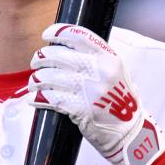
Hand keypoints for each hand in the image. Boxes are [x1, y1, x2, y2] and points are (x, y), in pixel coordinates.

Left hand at [28, 23, 164, 164]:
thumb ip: (94, 58)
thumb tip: (63, 47)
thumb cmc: (118, 102)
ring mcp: (90, 90)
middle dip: (42, 57)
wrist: (129, 132)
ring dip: (37, 79)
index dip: (59, 32)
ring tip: (34, 83)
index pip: (80, 36)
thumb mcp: (115, 72)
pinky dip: (39, 98)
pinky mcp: (80, 109)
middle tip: (36, 62)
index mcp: (109, 58)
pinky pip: (51, 98)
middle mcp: (100, 71)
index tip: (47, 35)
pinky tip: (35, 99)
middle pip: (59, 55)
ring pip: (51, 76)